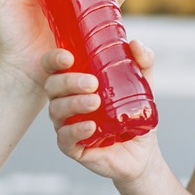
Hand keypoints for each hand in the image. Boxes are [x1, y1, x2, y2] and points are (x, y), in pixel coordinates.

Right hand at [42, 39, 159, 182]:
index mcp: (74, 83)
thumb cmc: (134, 113)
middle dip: (68, 82)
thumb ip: (142, 61)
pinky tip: (90, 127)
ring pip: (56, 111)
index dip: (53, 60)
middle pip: (51, 87)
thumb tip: (135, 44)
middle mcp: (65, 102)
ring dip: (74, 104)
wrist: (142, 150)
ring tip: (95, 102)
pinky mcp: (72, 147)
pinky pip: (65, 138)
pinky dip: (76, 131)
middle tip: (92, 83)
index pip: (53, 66)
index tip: (68, 58)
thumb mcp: (143, 84)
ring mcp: (66, 125)